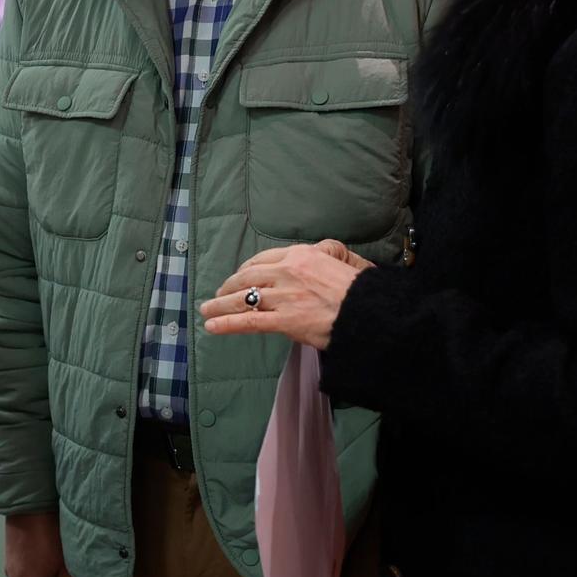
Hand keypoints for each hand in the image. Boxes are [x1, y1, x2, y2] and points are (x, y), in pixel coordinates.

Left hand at [200, 242, 363, 350]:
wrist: (370, 312)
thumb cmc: (361, 290)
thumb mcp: (347, 260)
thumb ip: (331, 252)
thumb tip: (326, 250)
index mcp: (300, 256)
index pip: (263, 259)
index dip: (246, 270)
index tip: (238, 277)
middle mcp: (287, 272)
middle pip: (247, 278)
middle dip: (228, 287)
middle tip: (218, 295)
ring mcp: (284, 297)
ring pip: (243, 299)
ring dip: (220, 306)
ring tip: (207, 311)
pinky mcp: (285, 320)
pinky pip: (249, 322)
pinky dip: (227, 324)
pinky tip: (212, 327)